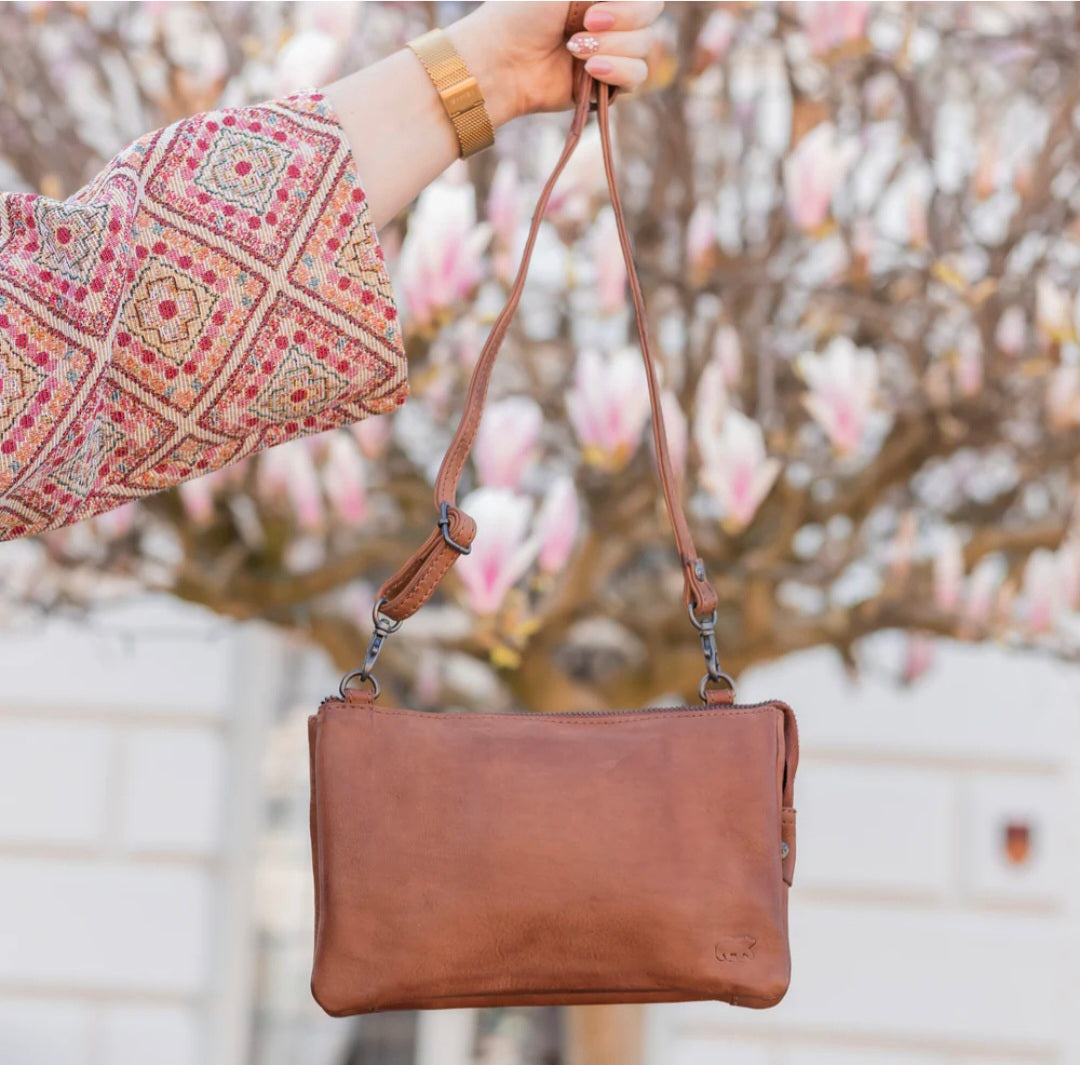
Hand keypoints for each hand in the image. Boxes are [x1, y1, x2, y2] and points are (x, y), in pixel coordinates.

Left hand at [447, 2, 664, 120]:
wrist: (503, 60)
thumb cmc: (524, 12)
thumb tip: (627, 0)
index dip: (630, 2)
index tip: (594, 8)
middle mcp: (611, 18)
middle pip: (652, 16)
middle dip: (622, 21)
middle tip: (584, 24)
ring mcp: (612, 51)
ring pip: (645, 48)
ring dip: (613, 48)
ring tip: (574, 50)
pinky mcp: (606, 84)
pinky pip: (636, 77)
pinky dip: (617, 70)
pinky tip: (591, 70)